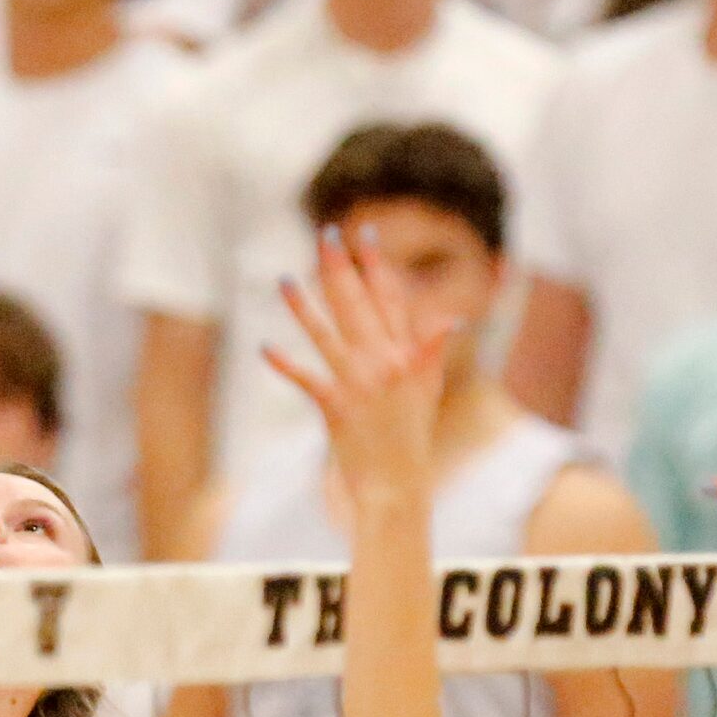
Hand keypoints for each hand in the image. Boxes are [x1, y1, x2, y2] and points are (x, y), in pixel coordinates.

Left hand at [264, 224, 457, 506]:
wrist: (398, 484)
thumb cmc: (412, 435)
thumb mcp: (429, 389)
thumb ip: (432, 350)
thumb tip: (452, 319)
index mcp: (407, 353)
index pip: (390, 298)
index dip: (376, 264)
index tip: (364, 232)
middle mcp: (386, 361)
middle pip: (357, 304)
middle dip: (339, 267)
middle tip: (323, 234)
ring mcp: (361, 383)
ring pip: (327, 334)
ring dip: (303, 305)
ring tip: (283, 280)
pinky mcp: (337, 406)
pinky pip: (307, 379)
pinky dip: (285, 364)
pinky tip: (264, 348)